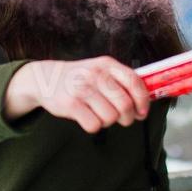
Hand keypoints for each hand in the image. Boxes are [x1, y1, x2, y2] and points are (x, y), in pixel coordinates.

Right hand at [3, 57, 150, 132]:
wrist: (45, 78)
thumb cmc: (80, 78)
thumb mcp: (100, 70)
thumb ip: (121, 81)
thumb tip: (145, 101)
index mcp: (107, 64)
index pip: (134, 82)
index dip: (143, 101)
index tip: (142, 112)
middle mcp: (95, 74)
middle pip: (125, 105)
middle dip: (127, 117)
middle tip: (123, 119)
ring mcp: (82, 88)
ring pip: (110, 117)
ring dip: (108, 121)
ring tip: (99, 114)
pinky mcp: (71, 104)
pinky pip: (94, 125)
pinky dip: (93, 126)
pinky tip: (87, 117)